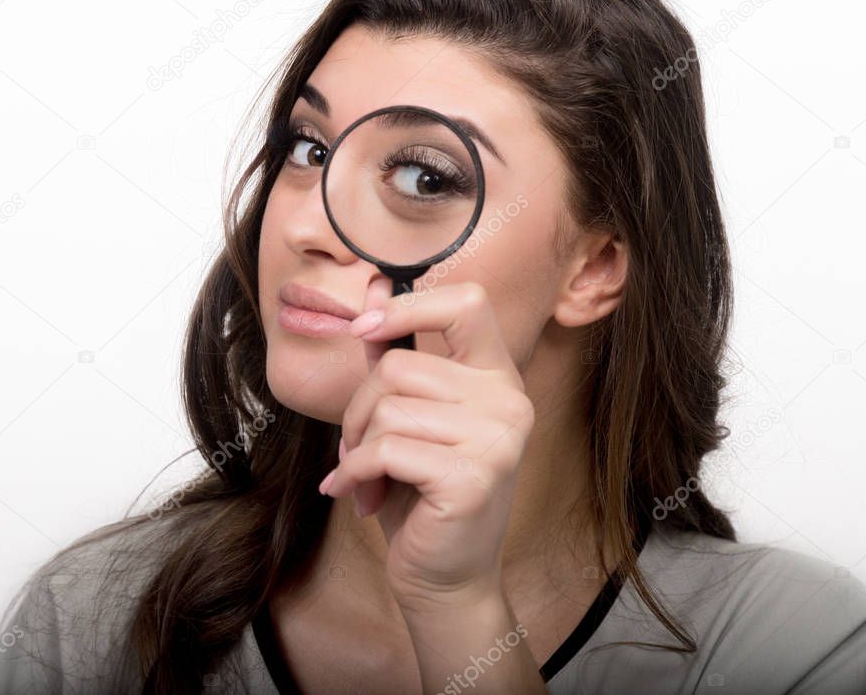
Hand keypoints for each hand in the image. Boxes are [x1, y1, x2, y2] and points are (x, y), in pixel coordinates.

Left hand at [318, 278, 535, 610]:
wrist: (445, 577)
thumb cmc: (420, 494)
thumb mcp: (407, 418)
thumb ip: (393, 357)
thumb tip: (374, 288)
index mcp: (498, 377)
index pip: (468, 303)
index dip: (409, 306)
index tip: (366, 329)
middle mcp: (509, 401)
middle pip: (398, 367)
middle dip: (358, 410)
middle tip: (357, 449)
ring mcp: (497, 439)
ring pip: (387, 410)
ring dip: (356, 447)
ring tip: (364, 476)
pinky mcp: (472, 476)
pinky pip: (385, 450)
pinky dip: (356, 472)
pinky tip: (359, 496)